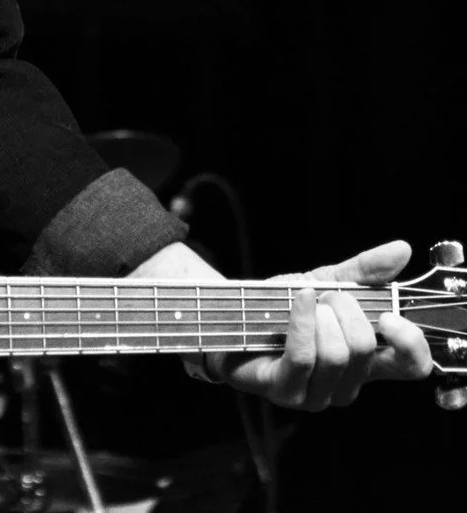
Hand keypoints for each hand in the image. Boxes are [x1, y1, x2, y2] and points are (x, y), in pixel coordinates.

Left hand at [210, 241, 433, 409]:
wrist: (232, 315)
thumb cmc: (282, 306)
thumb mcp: (326, 282)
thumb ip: (364, 271)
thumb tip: (402, 249)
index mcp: (367, 362)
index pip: (411, 366)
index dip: (410, 342)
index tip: (389, 314)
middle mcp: (348, 384)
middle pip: (364, 348)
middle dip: (343, 308)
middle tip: (325, 295)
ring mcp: (317, 394)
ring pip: (336, 354)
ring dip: (319, 316)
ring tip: (305, 300)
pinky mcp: (285, 391)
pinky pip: (303, 357)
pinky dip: (301, 320)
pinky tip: (299, 298)